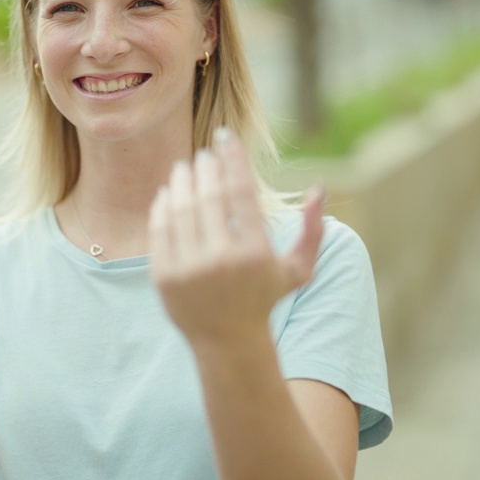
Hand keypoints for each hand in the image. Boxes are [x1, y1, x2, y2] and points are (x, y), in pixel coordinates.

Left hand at [148, 128, 323, 349]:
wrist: (227, 342)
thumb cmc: (264, 299)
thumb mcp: (297, 270)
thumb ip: (312, 232)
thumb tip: (318, 189)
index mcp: (255, 252)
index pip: (241, 190)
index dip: (231, 157)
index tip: (224, 137)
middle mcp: (221, 259)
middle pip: (208, 194)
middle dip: (205, 166)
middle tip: (204, 155)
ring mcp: (190, 268)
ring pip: (181, 207)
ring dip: (181, 180)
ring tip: (185, 169)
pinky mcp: (164, 276)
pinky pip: (161, 228)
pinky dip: (163, 205)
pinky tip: (169, 193)